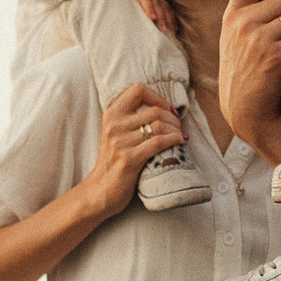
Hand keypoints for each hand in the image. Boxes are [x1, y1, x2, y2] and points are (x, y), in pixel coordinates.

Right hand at [87, 83, 183, 212]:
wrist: (101, 191)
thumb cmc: (114, 162)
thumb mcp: (116, 134)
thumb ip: (132, 119)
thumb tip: (165, 109)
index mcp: (111, 115)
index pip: (138, 89)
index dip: (157, 97)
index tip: (166, 110)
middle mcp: (114, 125)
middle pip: (154, 110)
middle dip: (173, 118)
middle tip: (178, 128)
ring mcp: (121, 142)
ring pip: (160, 125)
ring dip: (176, 130)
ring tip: (179, 136)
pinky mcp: (130, 158)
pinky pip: (159, 142)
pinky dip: (175, 140)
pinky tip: (180, 142)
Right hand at [111, 0, 178, 33]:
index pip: (164, 3)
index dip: (170, 14)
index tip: (174, 26)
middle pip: (163, 6)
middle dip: (169, 19)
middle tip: (173, 32)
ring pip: (156, 5)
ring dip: (161, 18)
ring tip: (165, 29)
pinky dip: (149, 8)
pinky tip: (152, 17)